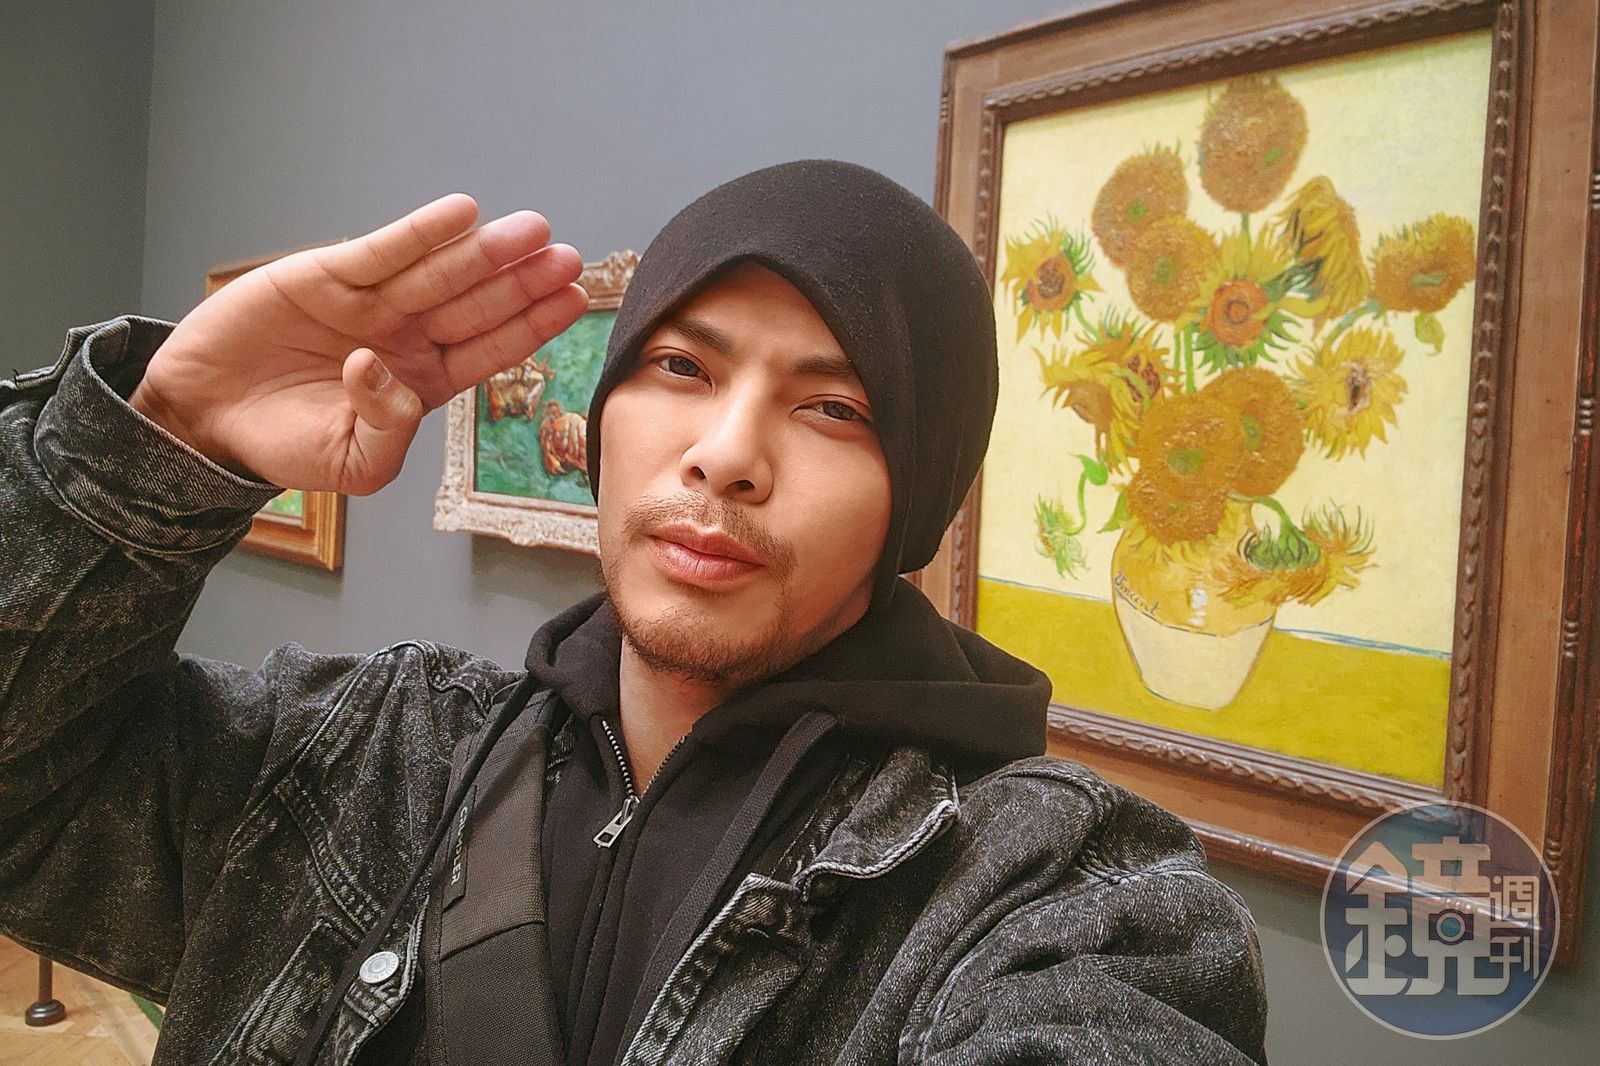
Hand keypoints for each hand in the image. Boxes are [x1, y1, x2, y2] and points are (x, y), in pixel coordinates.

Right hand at [130, 193, 587, 493]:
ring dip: (485, 251)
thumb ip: (387, 430)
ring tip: (532, 231)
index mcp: (424, 381)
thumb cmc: (286, 444)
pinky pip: (382, 250)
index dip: (531, 324)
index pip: (490, 349)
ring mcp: (370, 302)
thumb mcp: (352, 462)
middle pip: (476, 304)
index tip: (572, 300)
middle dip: (522, 281)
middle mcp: (406, 336)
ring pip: (439, 273)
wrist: (207, 418)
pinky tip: (462, 214)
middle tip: (566, 257)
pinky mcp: (327, 274)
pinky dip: (421, 232)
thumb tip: (385, 372)